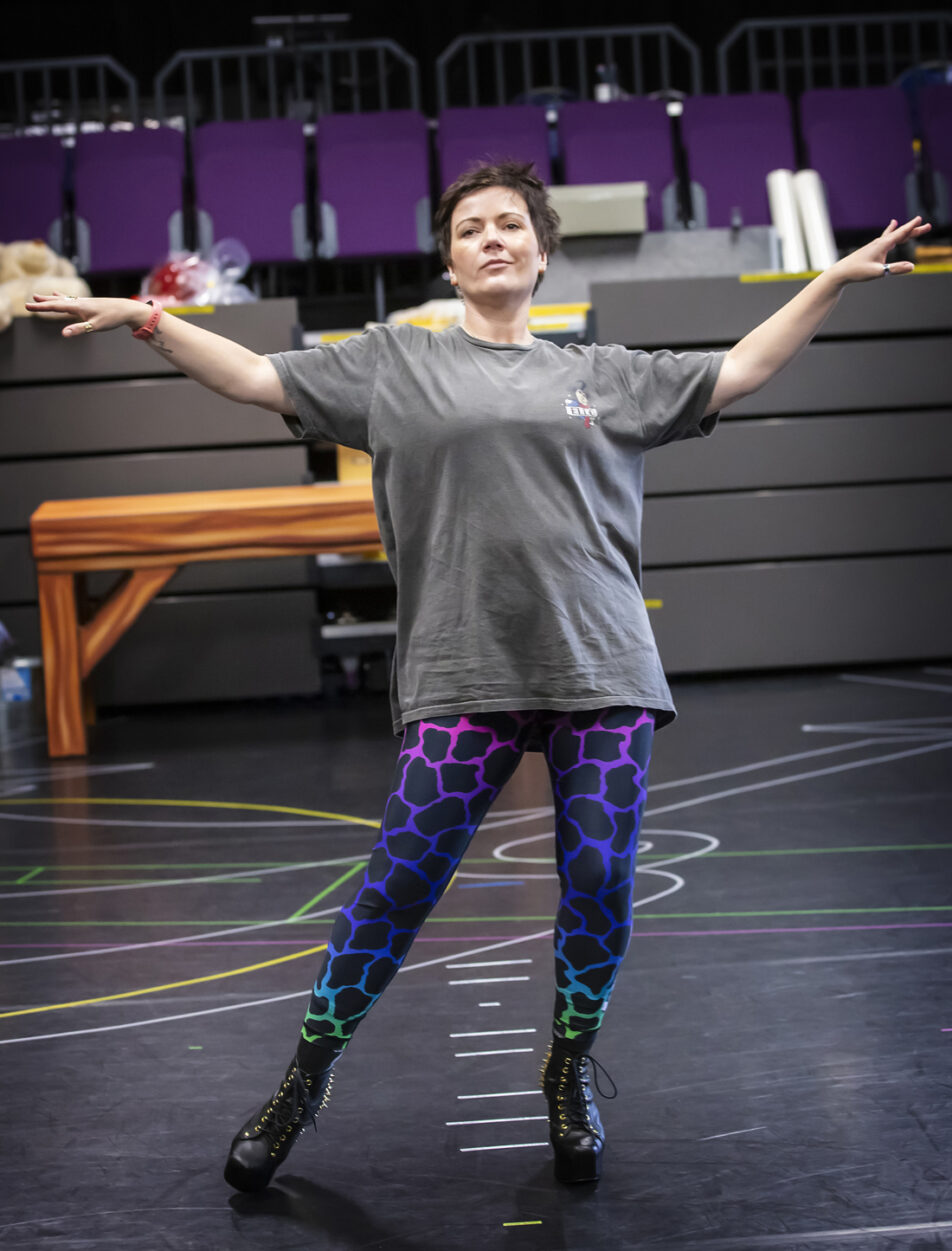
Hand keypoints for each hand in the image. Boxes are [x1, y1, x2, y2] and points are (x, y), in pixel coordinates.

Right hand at [23, 292, 144, 335]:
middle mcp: (78, 302)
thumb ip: (78, 329)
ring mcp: (83, 302)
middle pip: (56, 301)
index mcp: (78, 307)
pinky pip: (70, 299)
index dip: (40, 307)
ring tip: (39, 295)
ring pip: (62, 299)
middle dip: (42, 302)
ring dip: (50, 298)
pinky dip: (61, 297)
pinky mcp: (87, 303)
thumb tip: (63, 334)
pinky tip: (58, 294)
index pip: (55, 306)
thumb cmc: (112, 318)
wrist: (126, 309)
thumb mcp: (95, 326)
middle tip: (29, 301)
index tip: (27, 306)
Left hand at [831, 216, 931, 285]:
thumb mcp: (878, 272)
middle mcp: (879, 243)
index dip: (912, 227)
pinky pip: (886, 238)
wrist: (841, 272)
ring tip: (911, 224)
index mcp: (882, 245)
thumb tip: (912, 266)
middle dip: (914, 230)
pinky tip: (891, 228)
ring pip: (893, 236)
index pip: (900, 234)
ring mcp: (875, 246)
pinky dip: (892, 232)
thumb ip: (895, 269)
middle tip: (928, 225)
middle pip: (900, 234)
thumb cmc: (857, 272)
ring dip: (904, 231)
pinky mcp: (871, 250)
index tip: (921, 220)